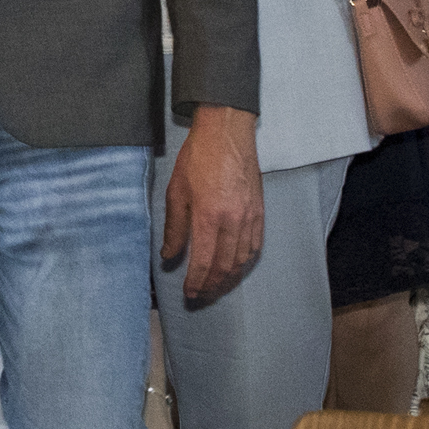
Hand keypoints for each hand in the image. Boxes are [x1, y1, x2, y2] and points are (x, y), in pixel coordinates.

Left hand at [159, 107, 265, 308]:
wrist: (227, 132)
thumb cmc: (199, 157)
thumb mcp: (176, 192)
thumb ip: (174, 228)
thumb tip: (169, 255)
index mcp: (209, 216)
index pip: (204, 263)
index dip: (196, 283)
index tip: (188, 293)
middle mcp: (233, 221)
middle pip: (225, 267)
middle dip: (212, 287)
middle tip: (200, 296)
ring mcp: (250, 217)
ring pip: (242, 261)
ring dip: (229, 279)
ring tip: (216, 287)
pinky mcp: (259, 211)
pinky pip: (255, 246)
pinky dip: (244, 262)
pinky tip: (235, 267)